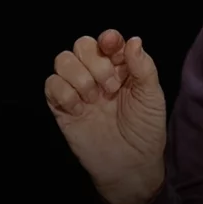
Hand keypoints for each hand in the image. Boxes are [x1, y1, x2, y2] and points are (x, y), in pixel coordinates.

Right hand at [44, 30, 166, 203]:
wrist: (130, 164)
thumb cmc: (145, 129)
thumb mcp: (151, 96)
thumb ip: (143, 67)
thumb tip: (133, 40)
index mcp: (121, 67)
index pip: (108, 41)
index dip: (108, 39)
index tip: (111, 44)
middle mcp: (97, 74)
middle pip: (82, 45)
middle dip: (95, 61)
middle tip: (110, 86)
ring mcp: (78, 90)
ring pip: (63, 60)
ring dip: (79, 76)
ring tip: (95, 98)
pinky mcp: (62, 107)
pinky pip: (51, 85)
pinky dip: (65, 93)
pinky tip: (80, 110)